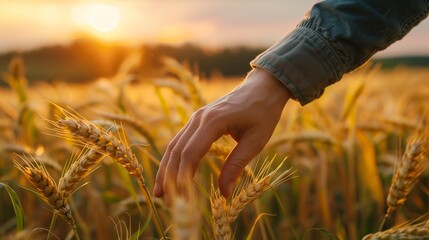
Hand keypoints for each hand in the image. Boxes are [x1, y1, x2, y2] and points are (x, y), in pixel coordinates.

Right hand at [153, 68, 290, 197]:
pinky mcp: (197, 120)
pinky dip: (173, 158)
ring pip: (174, 145)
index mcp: (214, 121)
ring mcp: (196, 117)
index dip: (183, 176)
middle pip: (177, 150)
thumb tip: (224, 194)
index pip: (191, 152)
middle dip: (169, 176)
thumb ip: (236, 165)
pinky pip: (180, 140)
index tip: (181, 197)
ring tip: (160, 191)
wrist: (262, 87)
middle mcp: (199, 118)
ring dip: (166, 168)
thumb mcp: (256, 141)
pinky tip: (170, 173)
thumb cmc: (263, 114)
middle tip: (165, 200)